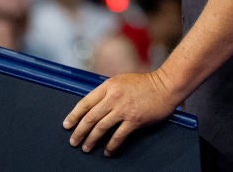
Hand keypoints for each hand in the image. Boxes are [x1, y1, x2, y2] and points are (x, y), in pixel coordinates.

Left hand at [63, 71, 178, 155]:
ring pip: (101, 127)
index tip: (67, 125)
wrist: (165, 85)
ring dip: (91, 140)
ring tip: (86, 148)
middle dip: (79, 131)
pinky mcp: (134, 119)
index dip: (74, 115)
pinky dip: (111, 145)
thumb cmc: (145, 83)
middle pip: (90, 117)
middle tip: (74, 141)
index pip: (85, 102)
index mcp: (108, 86)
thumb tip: (93, 107)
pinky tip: (107, 151)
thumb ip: (107, 92)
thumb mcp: (121, 81)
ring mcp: (124, 109)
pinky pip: (118, 136)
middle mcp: (113, 97)